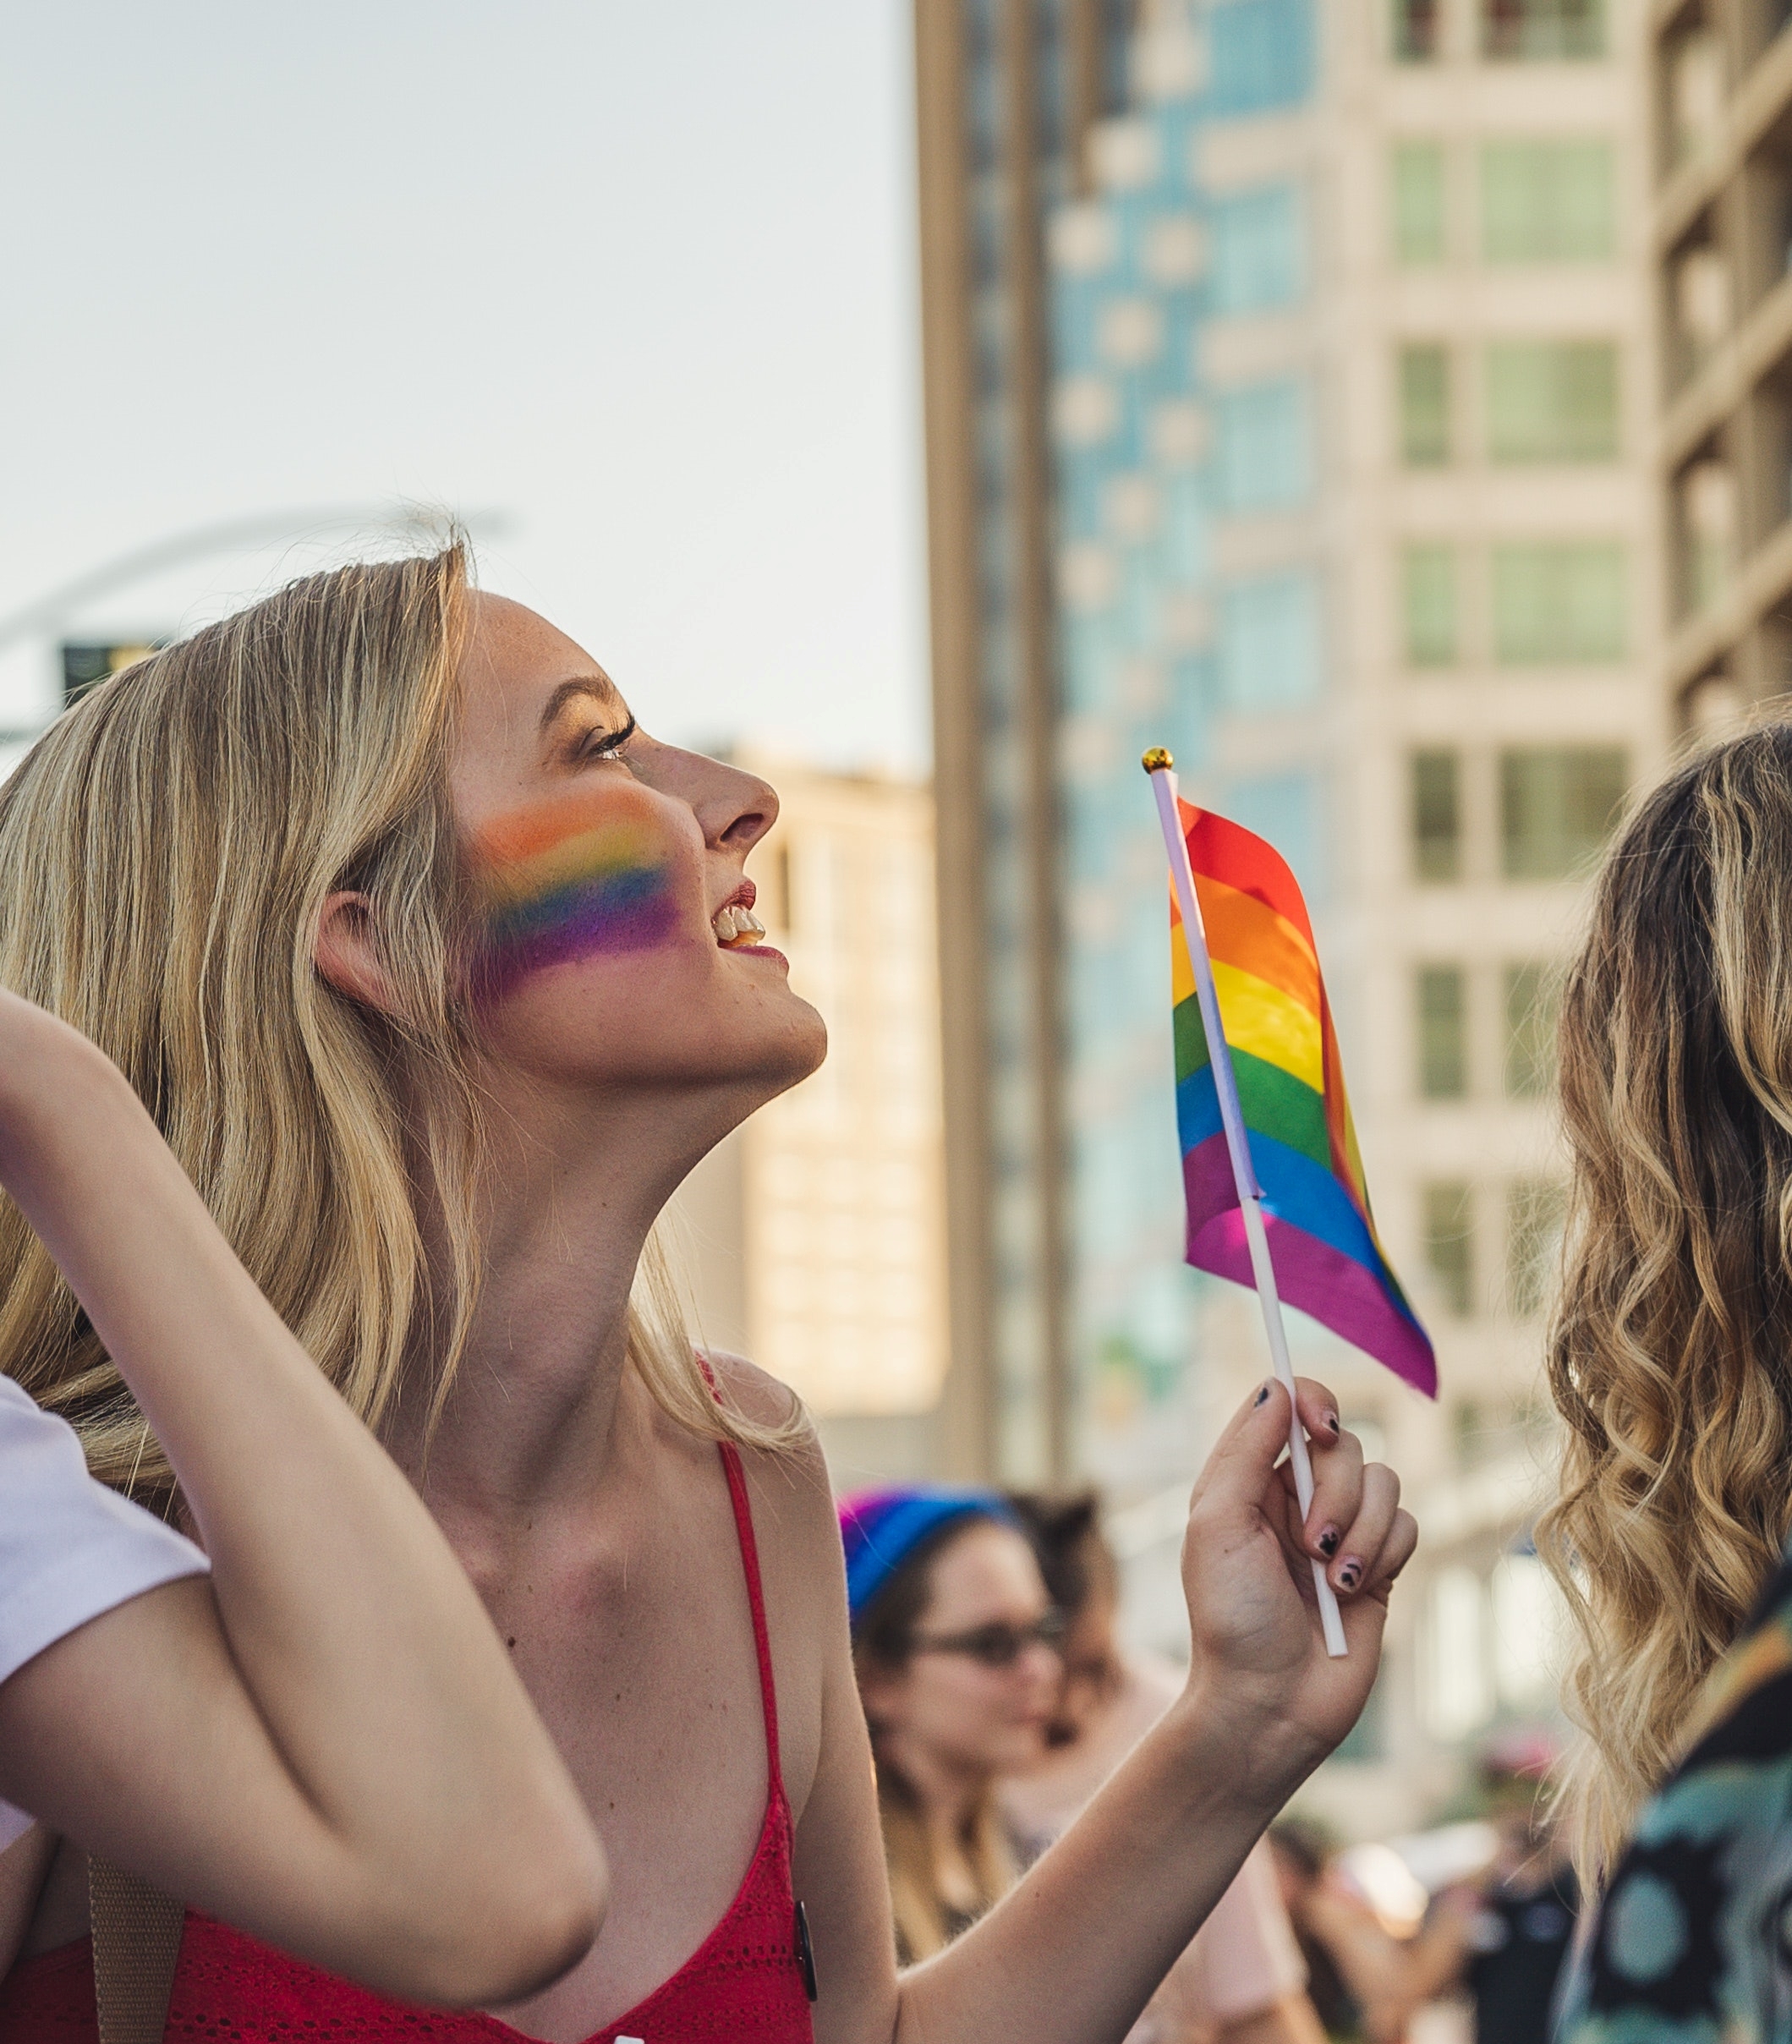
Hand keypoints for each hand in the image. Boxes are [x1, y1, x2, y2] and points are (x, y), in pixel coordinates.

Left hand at [1176, 1379, 1415, 1793]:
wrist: (1271, 1705)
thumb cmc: (1231, 1619)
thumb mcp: (1217, 1526)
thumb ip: (1244, 1451)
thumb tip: (1278, 1385)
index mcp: (1249, 1479)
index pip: (1289, 1407)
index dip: (1312, 1402)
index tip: (1319, 1427)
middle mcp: (1296, 1497)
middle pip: (1345, 1444)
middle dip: (1335, 1491)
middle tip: (1310, 1544)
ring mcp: (1342, 1529)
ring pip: (1384, 1481)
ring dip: (1360, 1530)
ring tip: (1330, 1579)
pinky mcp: (1379, 1565)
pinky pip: (1408, 1524)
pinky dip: (1384, 1554)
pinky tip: (1353, 1593)